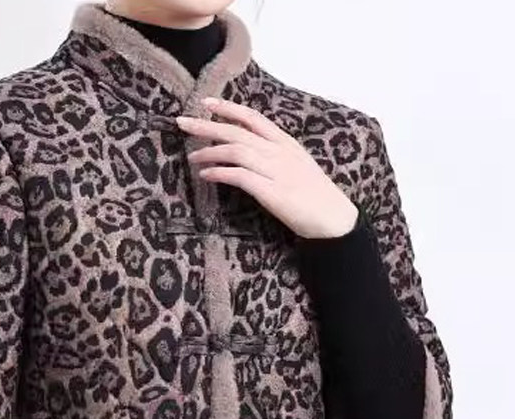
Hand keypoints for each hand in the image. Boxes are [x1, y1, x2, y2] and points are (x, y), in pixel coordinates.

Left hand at [177, 96, 358, 238]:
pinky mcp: (271, 192)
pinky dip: (219, 172)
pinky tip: (205, 175)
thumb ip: (274, 155)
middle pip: (237, 131)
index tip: (206, 103)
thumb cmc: (314, 195)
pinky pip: (239, 176)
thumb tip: (248, 150)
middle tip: (182, 122)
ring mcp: (275, 171)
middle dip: (207, 125)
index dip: (228, 108)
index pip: (252, 117)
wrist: (332, 218)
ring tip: (192, 156)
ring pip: (236, 150)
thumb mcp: (295, 166)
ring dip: (210, 151)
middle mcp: (279, 152)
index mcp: (285, 143)